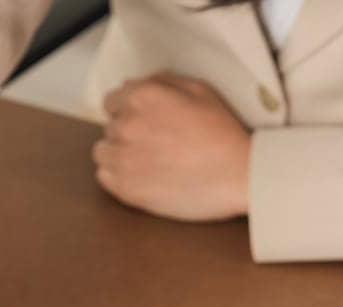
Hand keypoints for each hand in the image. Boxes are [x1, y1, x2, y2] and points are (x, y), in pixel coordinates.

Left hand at [95, 74, 250, 221]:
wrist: (239, 175)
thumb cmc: (223, 133)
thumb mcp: (199, 90)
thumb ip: (161, 82)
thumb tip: (130, 85)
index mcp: (142, 96)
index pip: (113, 101)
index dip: (129, 112)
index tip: (145, 124)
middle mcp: (127, 123)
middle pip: (111, 127)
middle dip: (128, 134)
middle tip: (155, 146)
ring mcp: (124, 157)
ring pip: (103, 152)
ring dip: (119, 155)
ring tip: (146, 163)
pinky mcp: (126, 187)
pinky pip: (104, 177)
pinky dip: (118, 178)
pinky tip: (142, 178)